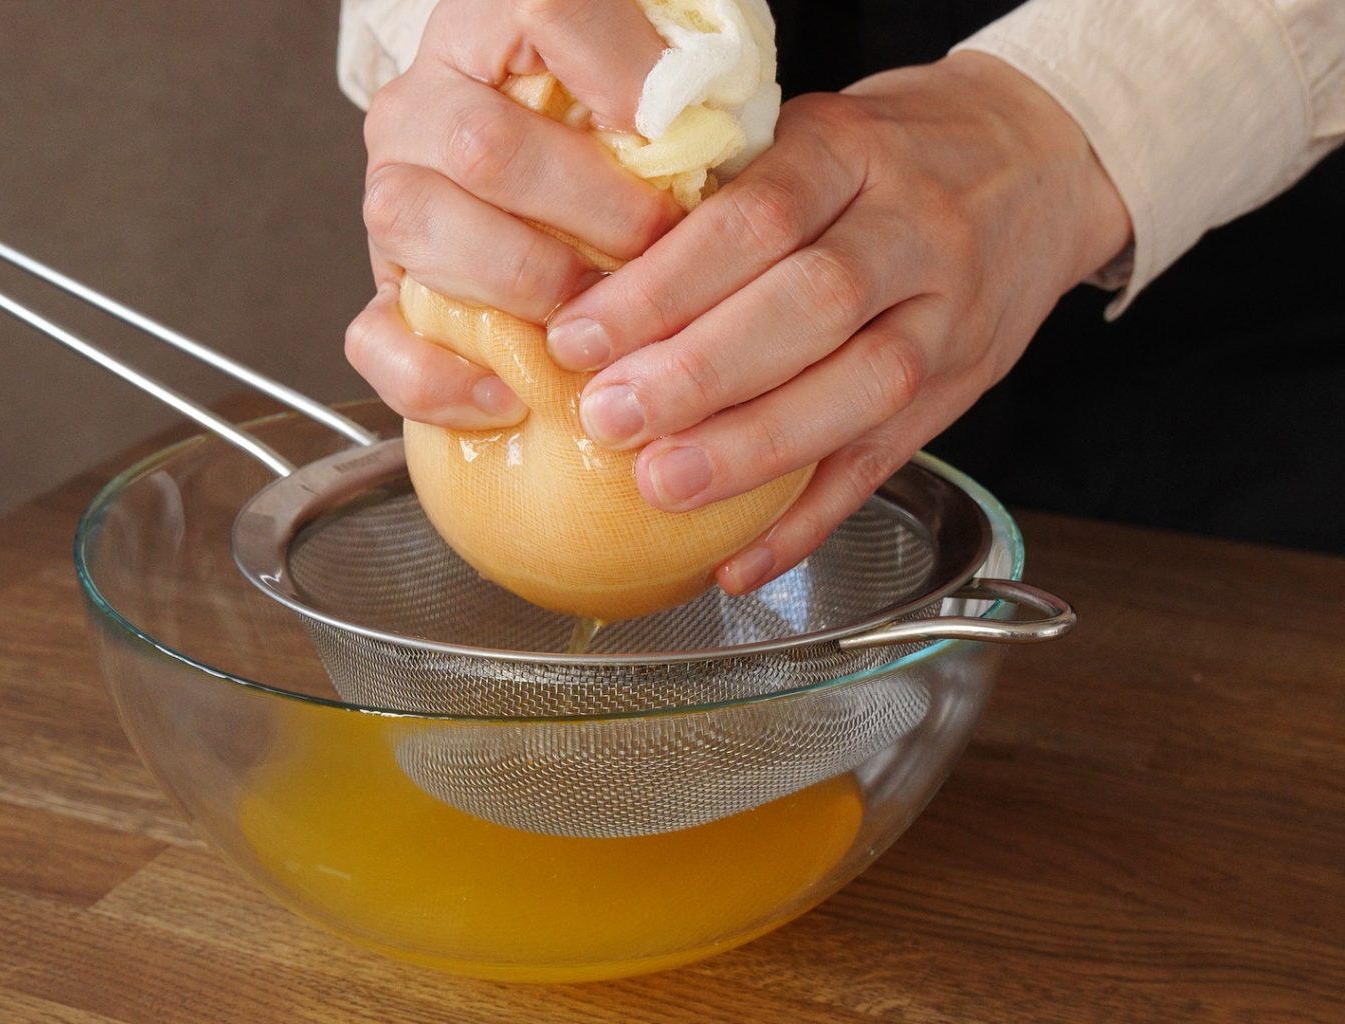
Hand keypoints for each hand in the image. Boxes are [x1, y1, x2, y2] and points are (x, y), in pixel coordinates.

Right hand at [344, 0, 679, 428]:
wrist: (538, 186)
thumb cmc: (613, 138)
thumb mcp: (648, 93)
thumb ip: (672, 97)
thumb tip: (706, 139)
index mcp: (487, 27)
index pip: (545, 13)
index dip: (622, 74)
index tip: (681, 130)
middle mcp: (422, 107)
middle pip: (486, 146)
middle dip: (592, 208)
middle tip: (656, 241)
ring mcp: (393, 197)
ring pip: (419, 225)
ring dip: (525, 280)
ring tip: (593, 311)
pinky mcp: (385, 289)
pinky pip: (377, 336)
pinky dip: (439, 378)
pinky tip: (507, 395)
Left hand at [544, 52, 1131, 594]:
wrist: (1039, 165)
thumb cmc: (891, 156)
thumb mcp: (812, 135)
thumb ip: (724, 197)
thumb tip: (585, 284)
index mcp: (854, 153)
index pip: (756, 218)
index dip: (664, 284)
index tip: (580, 336)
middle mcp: (913, 234)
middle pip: (812, 305)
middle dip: (700, 372)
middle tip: (609, 417)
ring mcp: (946, 320)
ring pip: (860, 389)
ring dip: (753, 449)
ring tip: (661, 484)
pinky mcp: (955, 393)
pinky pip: (884, 465)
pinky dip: (806, 524)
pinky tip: (738, 561)